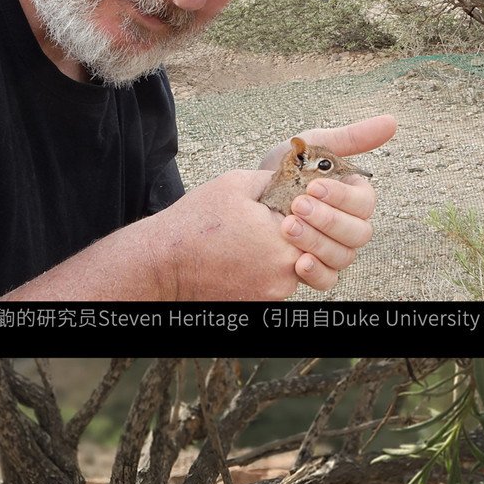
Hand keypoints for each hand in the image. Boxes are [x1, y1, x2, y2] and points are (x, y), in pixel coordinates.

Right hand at [150, 170, 304, 299]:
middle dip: (299, 232)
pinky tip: (245, 256)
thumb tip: (300, 180)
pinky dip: (268, 269)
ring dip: (284, 252)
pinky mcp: (261, 303)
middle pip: (314, 247)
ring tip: (252, 239)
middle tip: (269, 223)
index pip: (319, 220)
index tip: (286, 205)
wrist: (164, 263)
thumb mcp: (237, 184)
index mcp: (285, 238)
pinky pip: (278, 282)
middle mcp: (286, 272)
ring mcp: (274, 292)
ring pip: (298, 267)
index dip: (306, 209)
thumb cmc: (195, 224)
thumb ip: (278, 180)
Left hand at [263, 114, 395, 290]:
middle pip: (358, 233)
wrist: (250, 196)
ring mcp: (334, 251)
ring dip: (317, 242)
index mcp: (354, 199)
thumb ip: (351, 137)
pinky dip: (316, 273)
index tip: (314, 186)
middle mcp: (349, 227)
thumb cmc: (286, 170)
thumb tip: (391, 122)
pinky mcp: (316, 271)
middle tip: (298, 206)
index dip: (342, 197)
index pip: (365, 203)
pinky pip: (327, 280)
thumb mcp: (314, 147)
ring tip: (287, 227)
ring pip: (343, 256)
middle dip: (327, 219)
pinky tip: (298, 262)